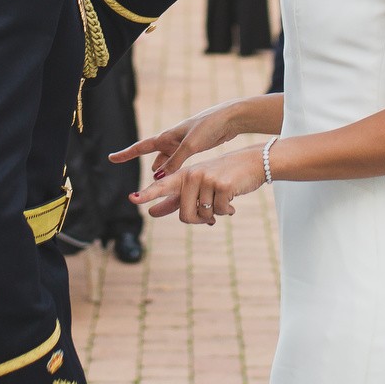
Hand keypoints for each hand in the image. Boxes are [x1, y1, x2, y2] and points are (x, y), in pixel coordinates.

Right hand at [111, 100, 241, 178]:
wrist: (229, 118)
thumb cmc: (209, 127)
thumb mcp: (190, 145)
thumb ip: (175, 161)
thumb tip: (158, 176)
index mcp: (167, 136)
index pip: (141, 147)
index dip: (126, 154)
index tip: (111, 158)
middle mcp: (172, 139)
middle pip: (152, 153)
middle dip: (141, 161)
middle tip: (127, 167)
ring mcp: (183, 143)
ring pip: (166, 158)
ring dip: (161, 168)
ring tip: (155, 180)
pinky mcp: (194, 146)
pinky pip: (178, 160)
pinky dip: (174, 168)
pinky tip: (176, 174)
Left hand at [131, 145, 266, 224]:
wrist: (251, 163)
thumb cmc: (222, 175)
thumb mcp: (197, 185)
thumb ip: (174, 200)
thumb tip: (152, 213)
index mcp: (183, 175)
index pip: (161, 186)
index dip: (147, 194)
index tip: (133, 198)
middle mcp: (192, 175)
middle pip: (185, 215)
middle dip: (197, 220)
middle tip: (208, 218)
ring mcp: (206, 179)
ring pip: (204, 215)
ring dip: (215, 214)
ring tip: (223, 201)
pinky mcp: (222, 186)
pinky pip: (219, 212)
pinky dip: (227, 211)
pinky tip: (232, 201)